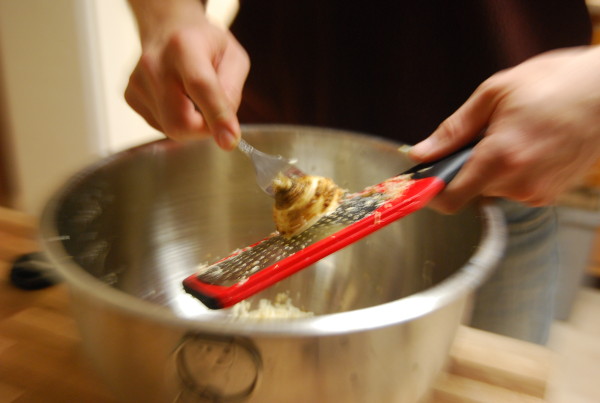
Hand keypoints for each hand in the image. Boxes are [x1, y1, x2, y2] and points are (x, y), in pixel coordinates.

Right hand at [125, 0, 249, 149]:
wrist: (167, 27)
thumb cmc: (205, 44)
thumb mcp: (233, 58)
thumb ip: (232, 92)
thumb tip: (225, 128)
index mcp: (184, 46)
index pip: (200, 86)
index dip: (217, 116)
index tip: (229, 140)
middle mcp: (154, 64)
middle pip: (180, 121)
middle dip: (205, 129)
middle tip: (215, 114)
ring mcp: (138, 82)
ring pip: (171, 128)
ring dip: (192, 122)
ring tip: (192, 95)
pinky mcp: (130, 97)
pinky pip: (161, 126)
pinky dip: (177, 119)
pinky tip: (177, 97)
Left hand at [410, 46, 599, 211]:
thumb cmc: (556, 83)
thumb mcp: (494, 94)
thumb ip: (453, 130)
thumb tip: (421, 152)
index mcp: (500, 158)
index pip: (450, 198)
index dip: (430, 192)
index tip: (421, 181)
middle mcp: (519, 184)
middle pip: (471, 188)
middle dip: (468, 164)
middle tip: (485, 134)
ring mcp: (538, 192)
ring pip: (494, 186)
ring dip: (493, 166)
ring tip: (516, 133)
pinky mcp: (551, 194)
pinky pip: (516, 187)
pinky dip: (514, 170)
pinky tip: (530, 144)